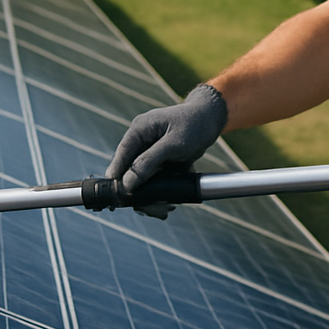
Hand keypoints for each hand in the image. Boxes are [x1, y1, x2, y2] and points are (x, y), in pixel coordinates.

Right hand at [105, 84, 228, 197]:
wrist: (211, 119)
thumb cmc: (194, 125)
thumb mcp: (173, 144)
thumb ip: (149, 161)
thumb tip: (127, 182)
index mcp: (139, 131)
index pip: (121, 156)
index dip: (117, 178)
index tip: (119, 198)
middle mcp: (141, 142)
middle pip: (129, 172)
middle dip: (139, 193)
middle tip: (154, 209)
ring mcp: (149, 153)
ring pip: (141, 180)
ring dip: (151, 196)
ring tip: (164, 209)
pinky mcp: (159, 162)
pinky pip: (154, 180)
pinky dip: (160, 192)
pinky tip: (170, 203)